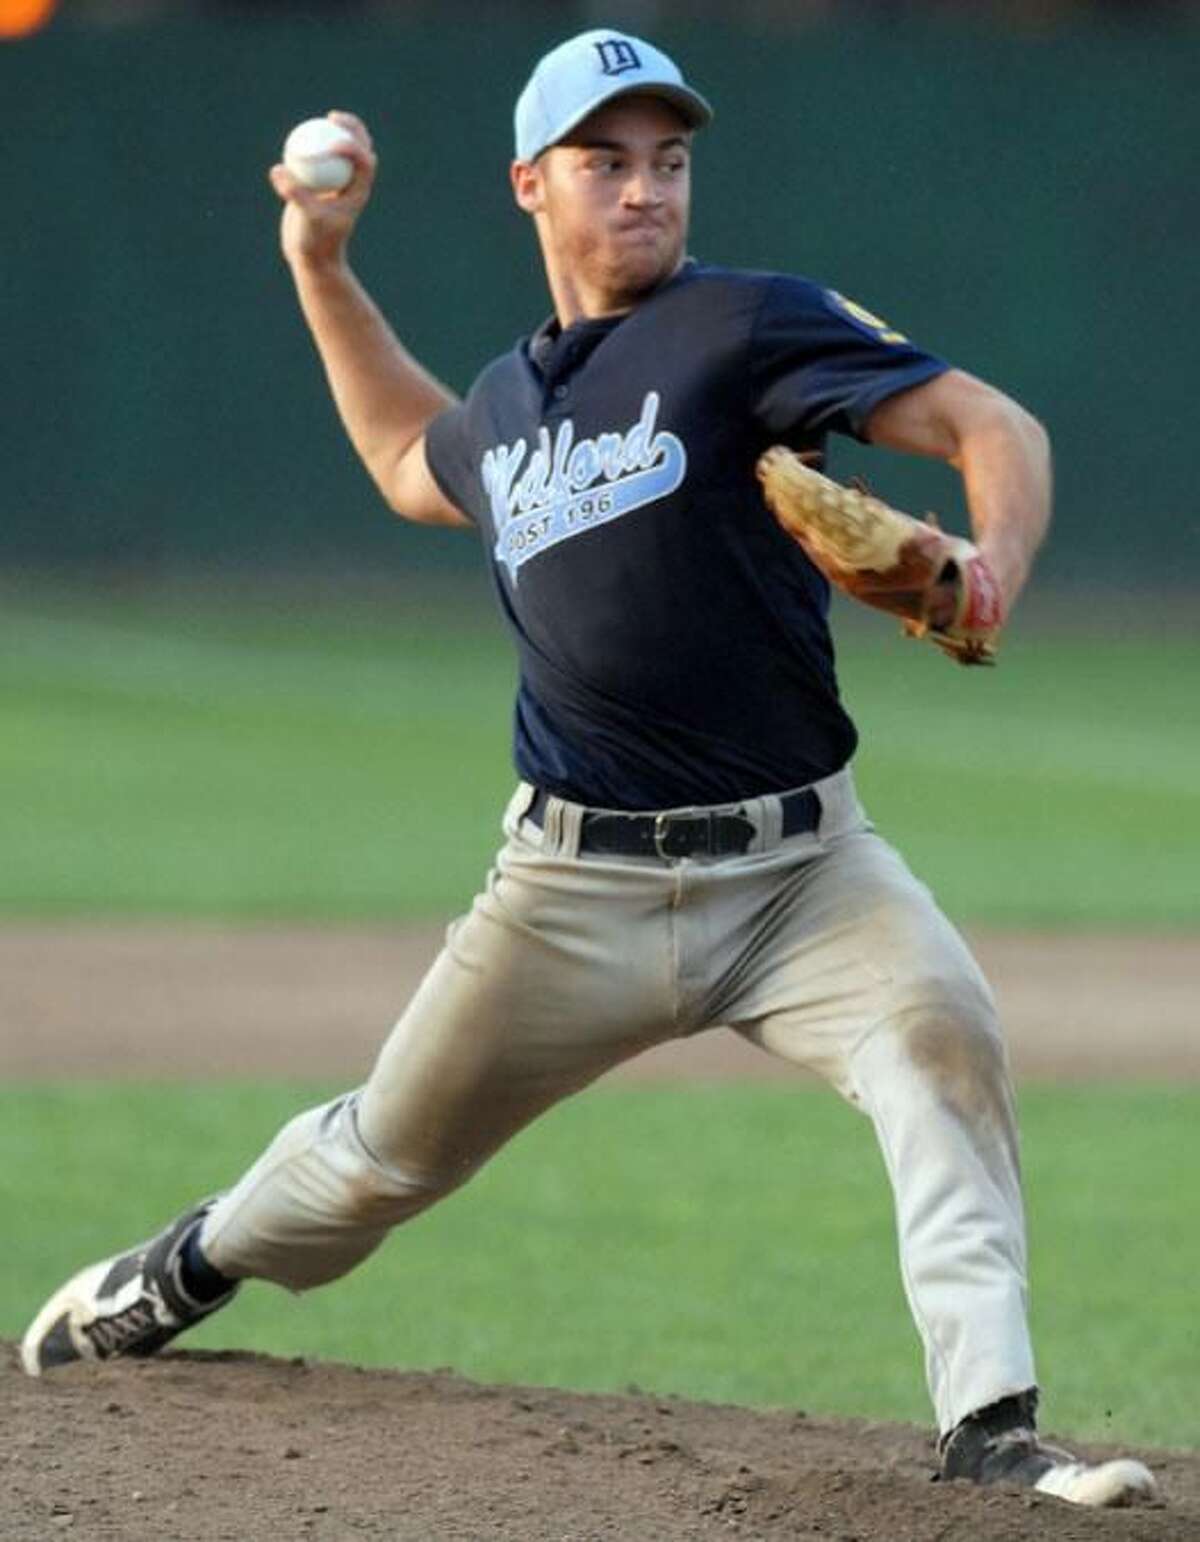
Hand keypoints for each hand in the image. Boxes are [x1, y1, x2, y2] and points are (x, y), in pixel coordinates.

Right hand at [268, 111, 376, 269]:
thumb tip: (278, 169)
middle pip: (360, 148)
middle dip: (352, 128)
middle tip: (333, 117)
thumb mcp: (306, 218)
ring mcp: (336, 182)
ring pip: (339, 150)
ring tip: (321, 119)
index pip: (364, 161)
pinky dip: (311, 147)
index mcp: (358, 192)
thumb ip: (294, 193)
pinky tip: (298, 138)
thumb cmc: (315, 242)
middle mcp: (351, 184)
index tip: (333, 142)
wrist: (311, 256)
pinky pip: (318, 158)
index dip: (353, 145)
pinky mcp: (320, 183)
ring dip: (333, 132)